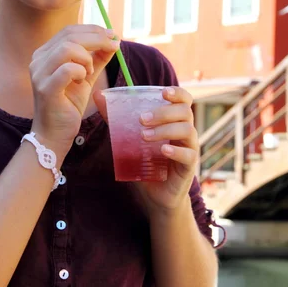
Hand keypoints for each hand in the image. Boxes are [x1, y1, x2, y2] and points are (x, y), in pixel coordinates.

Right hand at [30, 25, 118, 159]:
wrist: (54, 134)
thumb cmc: (68, 105)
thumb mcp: (86, 77)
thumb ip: (97, 58)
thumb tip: (114, 40)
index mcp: (45, 53)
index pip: (69, 31)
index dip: (93, 30)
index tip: (113, 35)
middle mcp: (38, 60)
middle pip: (70, 36)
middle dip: (97, 38)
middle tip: (114, 46)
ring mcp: (39, 74)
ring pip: (67, 49)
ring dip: (87, 58)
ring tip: (90, 72)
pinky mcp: (45, 89)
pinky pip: (67, 69)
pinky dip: (81, 71)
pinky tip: (83, 81)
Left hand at [94, 86, 197, 216]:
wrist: (155, 193)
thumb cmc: (145, 160)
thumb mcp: (129, 136)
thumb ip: (116, 116)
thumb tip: (98, 95)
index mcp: (174, 119)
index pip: (184, 99)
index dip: (177, 93)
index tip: (163, 92)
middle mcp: (185, 130)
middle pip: (185, 111)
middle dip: (163, 112)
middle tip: (141, 119)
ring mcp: (189, 147)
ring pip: (187, 130)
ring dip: (165, 130)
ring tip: (144, 136)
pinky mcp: (188, 166)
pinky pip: (189, 154)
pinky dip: (175, 151)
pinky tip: (162, 151)